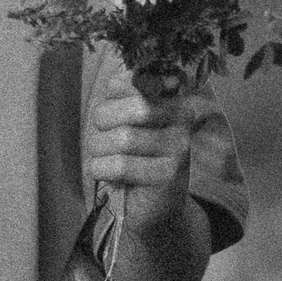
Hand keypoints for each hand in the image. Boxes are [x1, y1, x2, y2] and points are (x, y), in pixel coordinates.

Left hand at [86, 74, 207, 230]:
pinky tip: (107, 174)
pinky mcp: (169, 176)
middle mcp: (183, 120)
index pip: (135, 80)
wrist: (154, 209)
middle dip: (103, 121)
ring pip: (124, 137)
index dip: (111, 96)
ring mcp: (179, 148)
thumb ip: (126, 95)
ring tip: (102, 158)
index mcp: (172, 99)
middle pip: (133, 106)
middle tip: (100, 138)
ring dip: (98, 149)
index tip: (109, 116)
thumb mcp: (128, 121)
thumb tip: (125, 72)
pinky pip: (122, 165)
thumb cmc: (134, 157)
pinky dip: (101, 168)